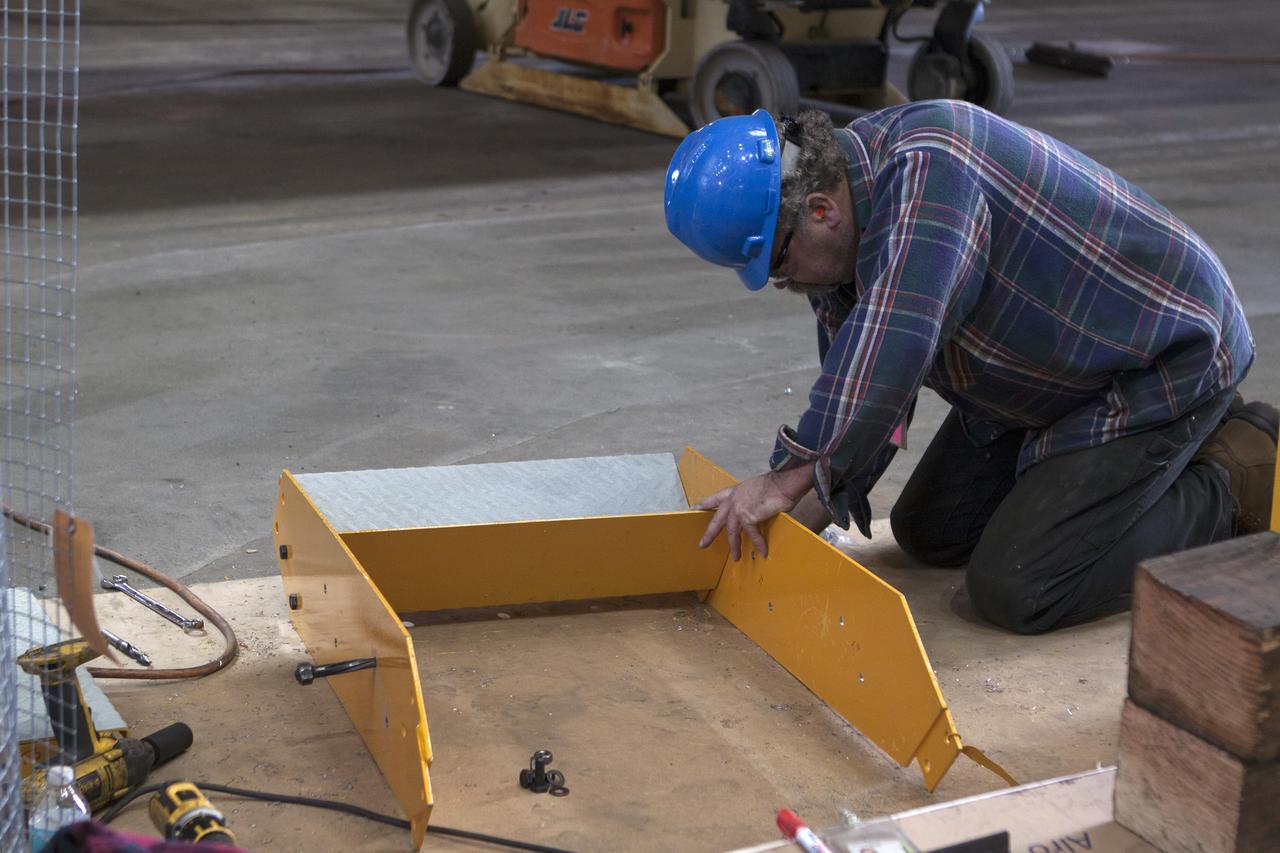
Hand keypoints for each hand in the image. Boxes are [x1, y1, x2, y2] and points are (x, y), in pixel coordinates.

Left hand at [695, 466, 812, 560]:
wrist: (784, 482)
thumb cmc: (776, 485)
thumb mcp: (756, 489)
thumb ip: (750, 500)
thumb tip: (754, 510)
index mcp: (734, 491)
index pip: (715, 498)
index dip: (704, 504)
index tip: (694, 508)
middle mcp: (733, 500)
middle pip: (717, 520)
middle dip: (709, 533)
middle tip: (703, 544)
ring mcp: (738, 508)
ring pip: (732, 532)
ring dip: (734, 546)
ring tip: (735, 557)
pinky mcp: (747, 517)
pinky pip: (752, 535)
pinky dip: (759, 544)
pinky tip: (763, 552)